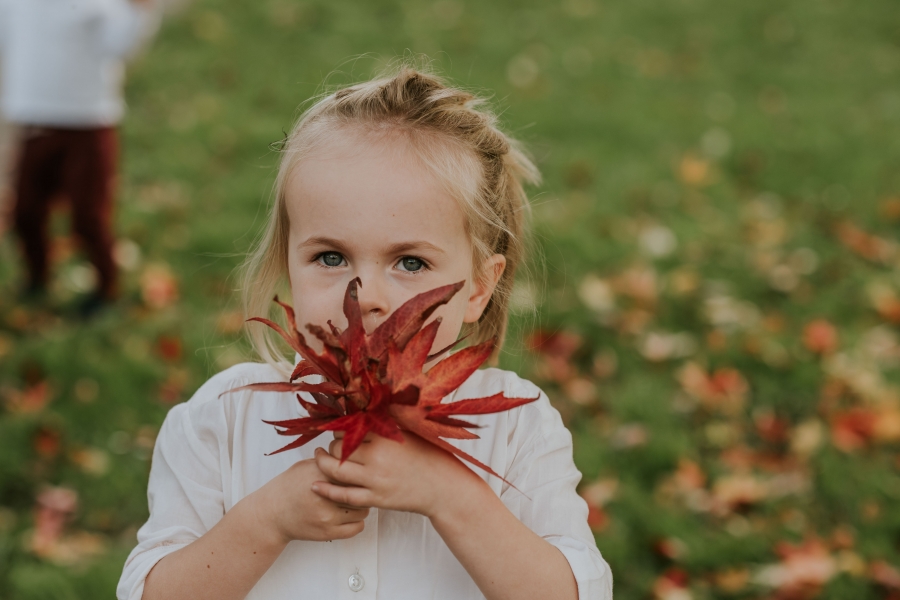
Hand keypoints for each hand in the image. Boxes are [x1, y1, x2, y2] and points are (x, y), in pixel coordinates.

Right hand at [249, 458, 368, 542]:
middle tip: (360, 487)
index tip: (360, 471)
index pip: (353, 470)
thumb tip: (352, 453)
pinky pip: (357, 527)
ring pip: (363, 510)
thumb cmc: (290, 487)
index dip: (359, 471)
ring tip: (352, 501)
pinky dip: (357, 521)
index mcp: (320, 474)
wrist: (272, 514)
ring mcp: (327, 516)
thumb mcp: (306, 466)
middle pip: (361, 490)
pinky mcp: (328, 533)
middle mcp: (324, 495)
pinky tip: (349, 515)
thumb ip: (329, 461)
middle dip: (363, 488)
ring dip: (361, 505)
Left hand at [311, 431, 481, 517]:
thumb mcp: (411, 431)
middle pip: (339, 447)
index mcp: (386, 436)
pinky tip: (314, 485)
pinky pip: (343, 495)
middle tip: (333, 443)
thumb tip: (365, 405)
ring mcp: (375, 480)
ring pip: (335, 470)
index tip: (341, 428)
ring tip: (318, 457)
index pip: (350, 427)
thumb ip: (387, 421)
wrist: (444, 488)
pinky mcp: (375, 499)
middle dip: (334, 444)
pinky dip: (325, 490)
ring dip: (322, 462)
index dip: (342, 427)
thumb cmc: (430, 456)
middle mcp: (377, 457)